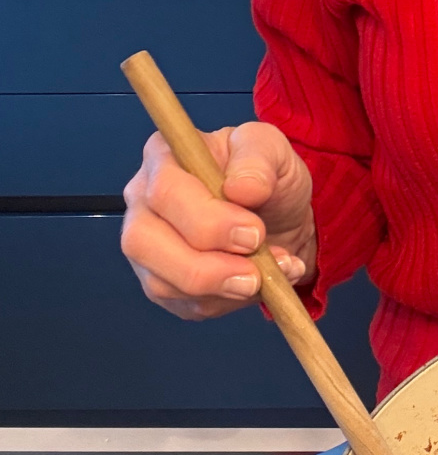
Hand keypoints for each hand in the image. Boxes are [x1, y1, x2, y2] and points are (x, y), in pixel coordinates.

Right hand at [122, 121, 316, 319]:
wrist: (278, 215)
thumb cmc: (265, 176)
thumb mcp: (272, 149)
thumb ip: (258, 158)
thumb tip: (242, 188)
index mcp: (164, 157)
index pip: (164, 192)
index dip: (208, 220)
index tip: (254, 233)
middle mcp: (143, 201)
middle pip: (144, 242)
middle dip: (206, 266)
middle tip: (256, 272)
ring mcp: (147, 245)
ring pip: (161, 283)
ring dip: (221, 290)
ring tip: (267, 278)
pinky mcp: (162, 281)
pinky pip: (184, 305)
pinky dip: (227, 302)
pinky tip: (260, 286)